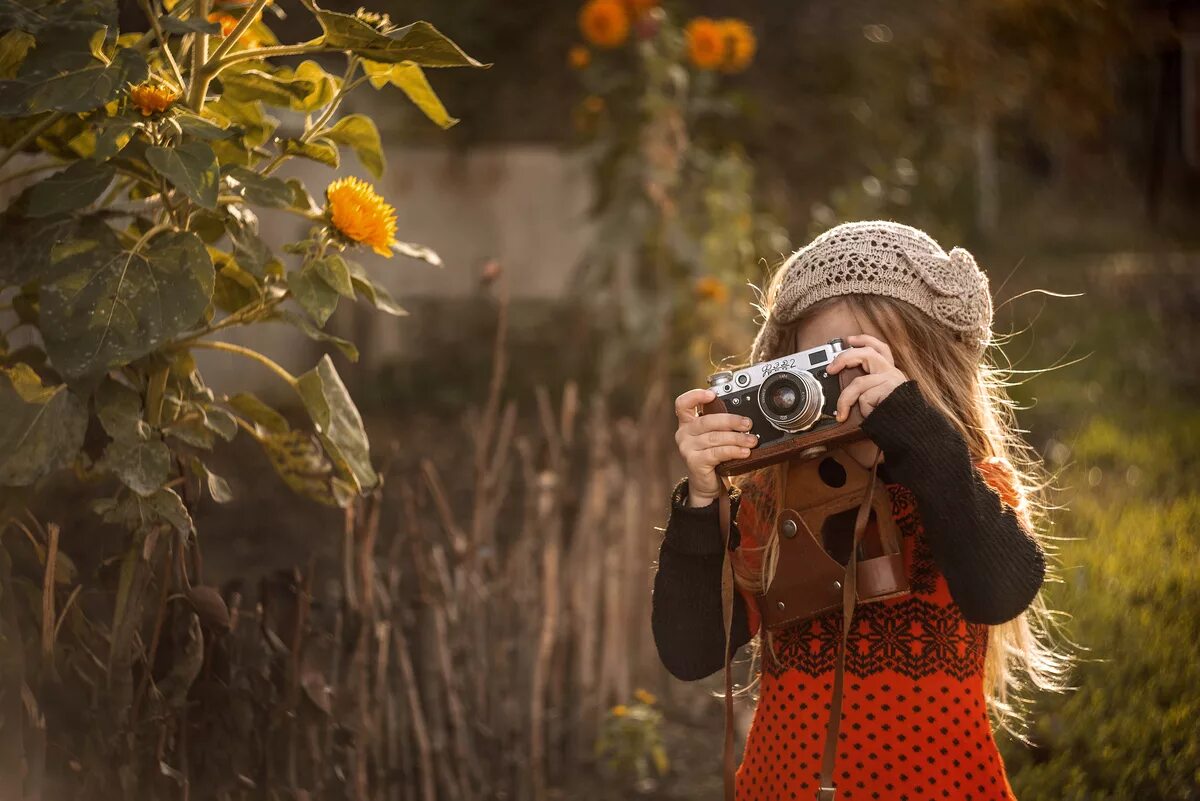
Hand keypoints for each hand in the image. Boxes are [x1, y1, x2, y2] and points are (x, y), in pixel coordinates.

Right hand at [673, 388, 758, 506]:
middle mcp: (683, 433)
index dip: (695, 396)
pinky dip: (733, 451)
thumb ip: (721, 425)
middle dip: (730, 421)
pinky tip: (744, 452)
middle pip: (706, 421)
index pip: (683, 404)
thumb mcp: (715, 437)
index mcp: (687, 423)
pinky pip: (717, 453)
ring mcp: (687, 448)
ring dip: (737, 438)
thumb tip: (745, 418)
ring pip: (714, 438)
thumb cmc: (713, 457)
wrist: (706, 484)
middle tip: (748, 423)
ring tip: (751, 440)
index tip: (713, 394)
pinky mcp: (694, 462)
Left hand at [826, 334, 908, 422]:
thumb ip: (868, 384)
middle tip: (831, 369)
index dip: (864, 340)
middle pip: (867, 354)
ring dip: (846, 399)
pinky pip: (865, 398)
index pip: (879, 348)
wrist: (910, 428)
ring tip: (842, 412)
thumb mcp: (879, 394)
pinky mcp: (888, 390)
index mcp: (889, 371)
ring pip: (859, 382)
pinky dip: (863, 410)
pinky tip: (870, 415)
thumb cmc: (892, 414)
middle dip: (845, 358)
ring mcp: (890, 380)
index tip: (849, 339)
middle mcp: (891, 372)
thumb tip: (843, 377)